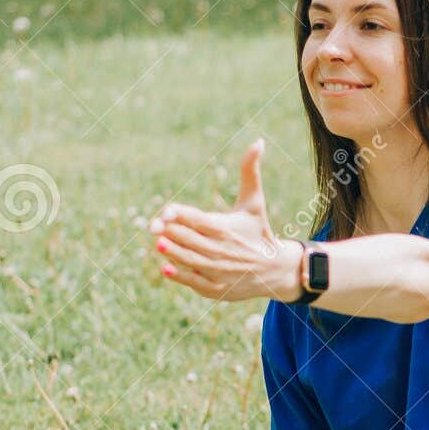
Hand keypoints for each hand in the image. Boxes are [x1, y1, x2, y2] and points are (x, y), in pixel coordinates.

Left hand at [150, 138, 302, 302]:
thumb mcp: (254, 202)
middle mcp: (222, 249)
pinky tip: (166, 268)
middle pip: (192, 239)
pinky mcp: (217, 288)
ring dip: (174, 252)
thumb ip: (250, 172)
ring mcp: (220, 270)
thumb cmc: (258, 231)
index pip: (200, 219)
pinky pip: (195, 281)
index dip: (182, 215)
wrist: (276, 270)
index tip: (167, 211)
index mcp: (227, 228)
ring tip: (158, 243)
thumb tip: (258, 141)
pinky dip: (181, 276)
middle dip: (171, 232)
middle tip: (152, 225)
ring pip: (191, 260)